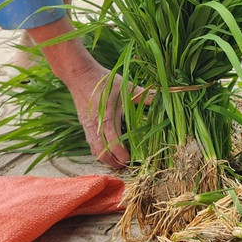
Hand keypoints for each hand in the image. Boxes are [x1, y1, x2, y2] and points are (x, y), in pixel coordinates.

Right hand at [27, 18, 137, 167]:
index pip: (113, 144)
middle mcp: (95, 126)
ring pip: (94, 149)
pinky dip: (98, 149)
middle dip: (112, 162)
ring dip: (104, 157)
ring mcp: (87, 126)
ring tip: (116, 161)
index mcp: (107, 119)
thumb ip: (144, 96)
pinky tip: (106, 149)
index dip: (121, 155)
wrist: (80, 75)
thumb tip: (162, 96)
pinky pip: (90, 142)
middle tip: (124, 166)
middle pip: (101, 153)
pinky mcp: (84, 124)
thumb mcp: (126, 87)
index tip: (130, 160)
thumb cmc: (104, 81)